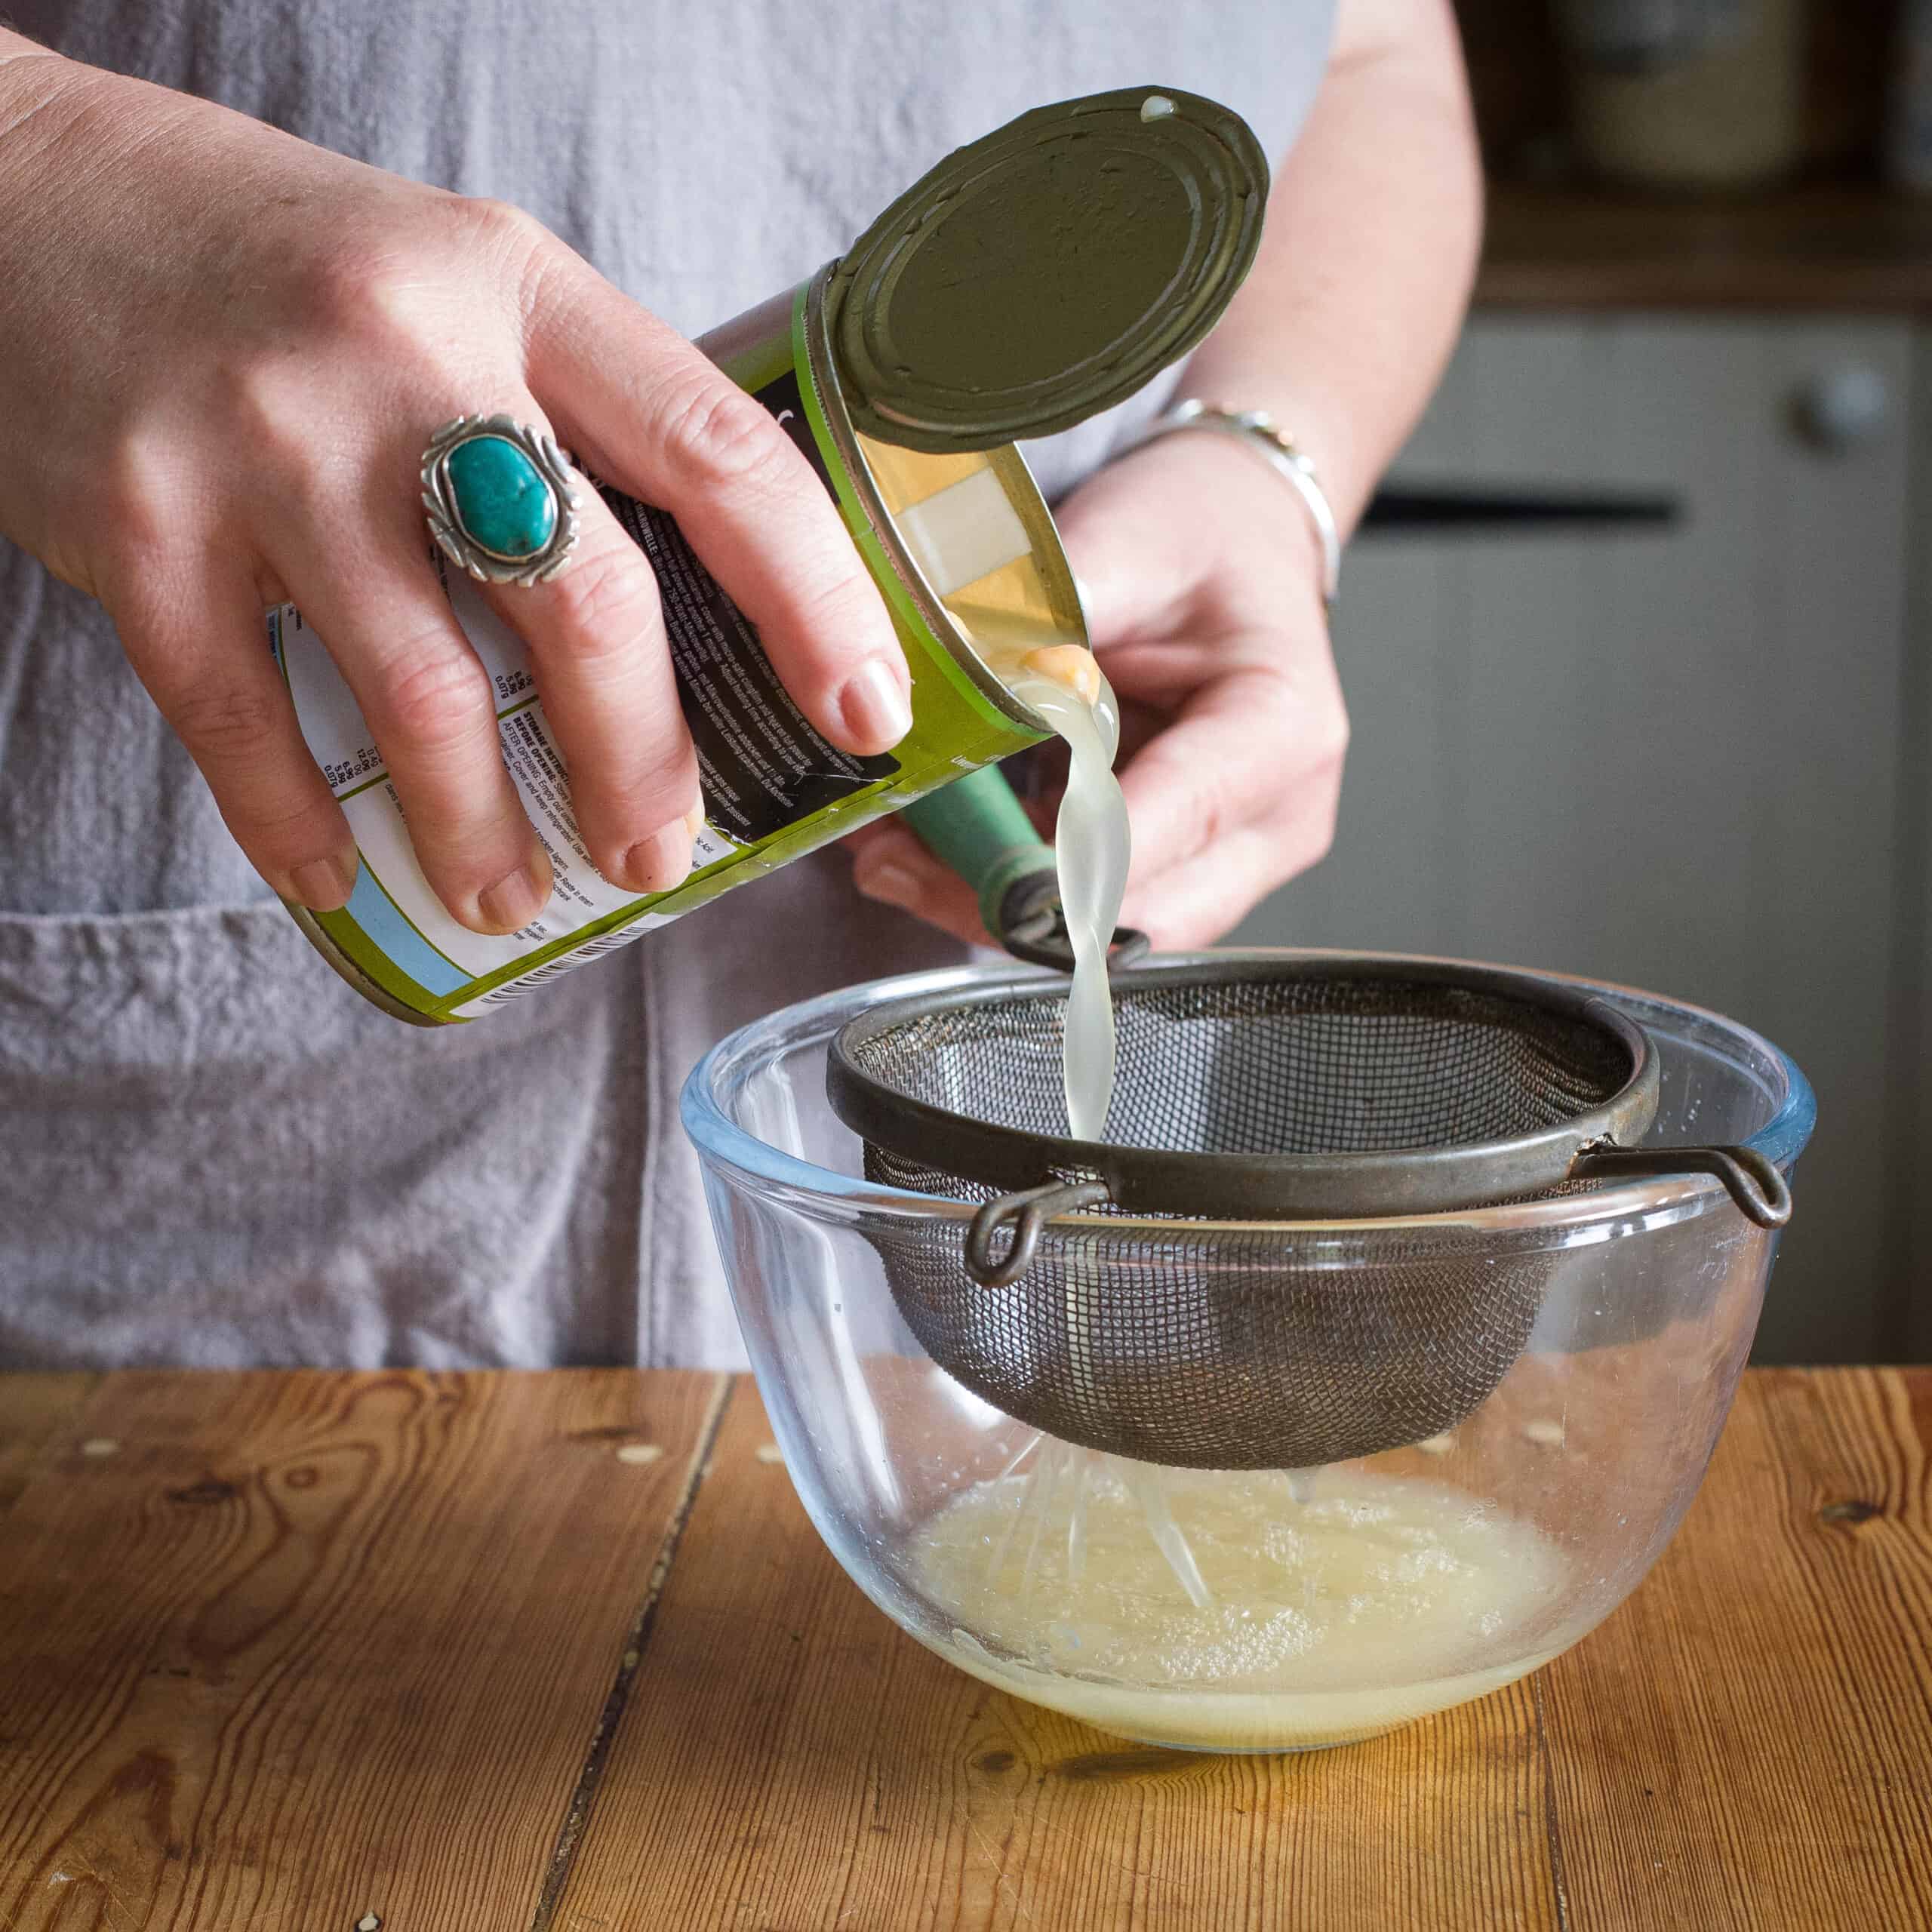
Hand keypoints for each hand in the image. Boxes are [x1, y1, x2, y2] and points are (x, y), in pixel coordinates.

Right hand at [0, 48, 908, 930]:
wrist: (32, 198)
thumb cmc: (291, 272)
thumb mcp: (468, 289)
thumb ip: (577, 423)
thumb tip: (706, 622)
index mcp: (522, 289)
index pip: (719, 455)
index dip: (818, 602)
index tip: (866, 712)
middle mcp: (402, 356)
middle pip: (584, 600)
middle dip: (643, 762)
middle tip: (656, 852)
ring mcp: (262, 444)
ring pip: (424, 694)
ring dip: (484, 833)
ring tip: (512, 897)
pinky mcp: (138, 527)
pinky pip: (242, 722)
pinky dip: (300, 828)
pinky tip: (342, 877)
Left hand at [848, 432, 1347, 949]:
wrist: (1235, 533)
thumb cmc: (1201, 530)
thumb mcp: (1125, 541)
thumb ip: (1046, 615)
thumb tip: (950, 669)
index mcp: (1278, 734)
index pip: (1157, 830)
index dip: (1052, 859)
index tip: (951, 851)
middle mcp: (1274, 817)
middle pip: (1134, 913)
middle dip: (1005, 898)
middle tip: (894, 858)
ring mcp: (1236, 856)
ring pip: (1107, 930)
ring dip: (996, 901)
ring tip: (896, 852)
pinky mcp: (1188, 868)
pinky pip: (1093, 908)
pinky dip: (1011, 886)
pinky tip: (935, 846)